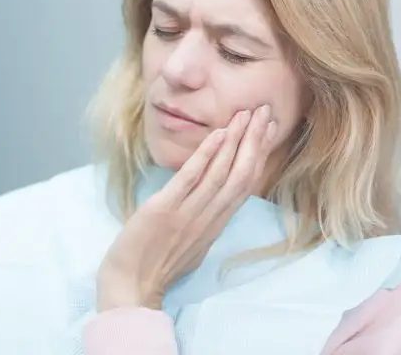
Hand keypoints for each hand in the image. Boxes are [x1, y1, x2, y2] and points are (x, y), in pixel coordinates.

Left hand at [96, 105, 276, 311]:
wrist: (132, 288)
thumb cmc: (154, 267)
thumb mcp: (190, 244)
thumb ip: (202, 220)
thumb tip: (208, 200)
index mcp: (215, 224)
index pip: (245, 185)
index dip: (259, 155)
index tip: (269, 131)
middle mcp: (208, 218)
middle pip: (242, 175)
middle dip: (255, 141)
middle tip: (265, 111)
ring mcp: (188, 213)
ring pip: (222, 173)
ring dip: (236, 140)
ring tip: (246, 114)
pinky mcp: (165, 210)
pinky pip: (191, 179)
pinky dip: (206, 155)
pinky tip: (217, 134)